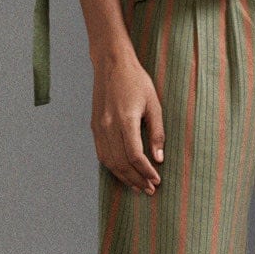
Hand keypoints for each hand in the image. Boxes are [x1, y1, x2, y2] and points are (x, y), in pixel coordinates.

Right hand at [91, 45, 165, 192]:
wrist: (111, 64)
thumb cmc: (136, 80)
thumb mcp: (154, 103)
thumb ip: (157, 132)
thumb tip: (159, 158)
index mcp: (125, 119)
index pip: (134, 155)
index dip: (146, 171)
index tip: (156, 180)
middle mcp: (108, 126)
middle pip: (121, 163)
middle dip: (136, 179)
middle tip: (149, 189)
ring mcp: (99, 127)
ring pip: (109, 161)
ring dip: (124, 177)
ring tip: (137, 186)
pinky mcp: (94, 126)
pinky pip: (102, 153)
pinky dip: (112, 166)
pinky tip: (123, 172)